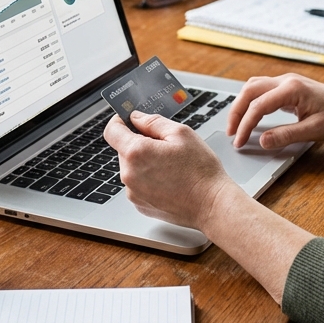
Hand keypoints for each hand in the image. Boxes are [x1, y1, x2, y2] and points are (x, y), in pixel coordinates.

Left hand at [103, 111, 239, 229]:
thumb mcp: (181, 133)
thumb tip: (136, 117)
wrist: (211, 205)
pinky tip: (170, 180)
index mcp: (136, 153)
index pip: (112, 130)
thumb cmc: (200, 171)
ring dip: (145, 162)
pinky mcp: (140, 204)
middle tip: (165, 145)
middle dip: (140, 143)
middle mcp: (129, 174)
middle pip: (124, 149)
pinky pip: (138, 184)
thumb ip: (153, 122)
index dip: (119, 120)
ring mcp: (133, 192)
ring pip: (132, 167)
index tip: (128, 118)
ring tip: (171, 166)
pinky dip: (149, 179)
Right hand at [226, 73, 323, 149]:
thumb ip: (286, 136)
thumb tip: (262, 141)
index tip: (239, 142)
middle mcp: (287, 80)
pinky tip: (249, 116)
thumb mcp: (314, 131)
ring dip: (241, 104)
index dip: (246, 125)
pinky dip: (251, 101)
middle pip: (250, 91)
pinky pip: (262, 89)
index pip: (258, 105)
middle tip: (231, 133)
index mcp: (292, 89)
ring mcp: (287, 81)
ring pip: (253, 87)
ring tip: (236, 125)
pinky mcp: (288, 86)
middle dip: (236, 112)